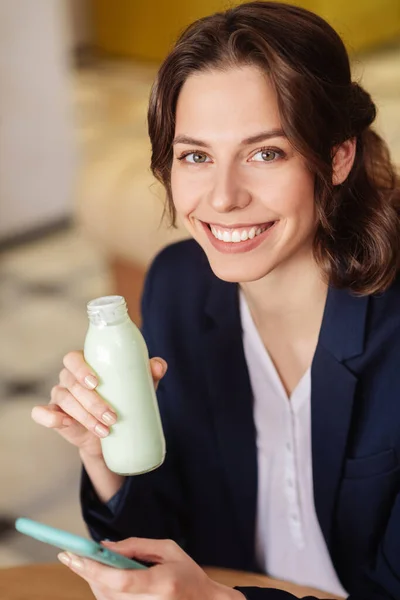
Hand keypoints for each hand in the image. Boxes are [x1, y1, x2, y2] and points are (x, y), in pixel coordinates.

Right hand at [31, 350, 167, 458]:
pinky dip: (49, 417)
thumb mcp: (137, 386)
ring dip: (84, 416)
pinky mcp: (55, 416)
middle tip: (112, 417)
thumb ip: (149, 374)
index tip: (96, 382)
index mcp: (84, 364)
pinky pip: (42, 414)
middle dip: (92, 401)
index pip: (73, 359)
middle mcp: (69, 378)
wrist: (112, 432)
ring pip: (65, 400)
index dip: (81, 368)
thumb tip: (159, 365)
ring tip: (105, 430)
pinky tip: (64, 423)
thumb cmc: (123, 399)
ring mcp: (60, 397)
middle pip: (72, 383)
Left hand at [58, 537, 244, 599]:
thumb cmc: (188, 574)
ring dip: (90, 580)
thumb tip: (104, 547)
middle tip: (68, 555)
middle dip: (85, 571)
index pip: (121, 580)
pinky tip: (97, 575)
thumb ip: (136, 547)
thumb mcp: (168, 549)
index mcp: (162, 584)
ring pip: (104, 599)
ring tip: (80, 562)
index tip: (76, 556)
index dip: (96, 569)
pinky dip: (100, 589)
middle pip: (106, 591)